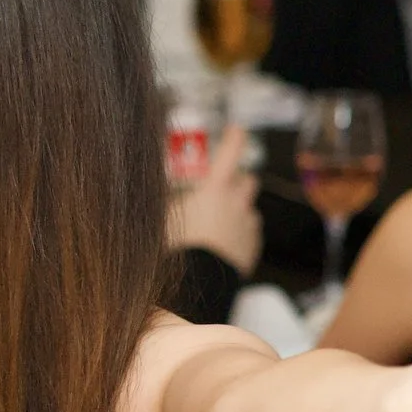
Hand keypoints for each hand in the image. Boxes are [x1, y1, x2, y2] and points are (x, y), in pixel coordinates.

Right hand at [166, 124, 260, 274]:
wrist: (201, 282)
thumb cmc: (179, 249)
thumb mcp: (164, 219)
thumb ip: (168, 202)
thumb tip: (159, 193)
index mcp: (215, 190)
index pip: (229, 154)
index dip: (234, 139)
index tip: (237, 130)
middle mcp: (236, 203)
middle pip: (248, 181)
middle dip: (239, 181)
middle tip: (223, 189)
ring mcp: (247, 226)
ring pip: (249, 210)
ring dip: (239, 212)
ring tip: (219, 226)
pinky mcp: (252, 248)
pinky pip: (250, 235)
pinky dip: (241, 235)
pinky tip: (224, 245)